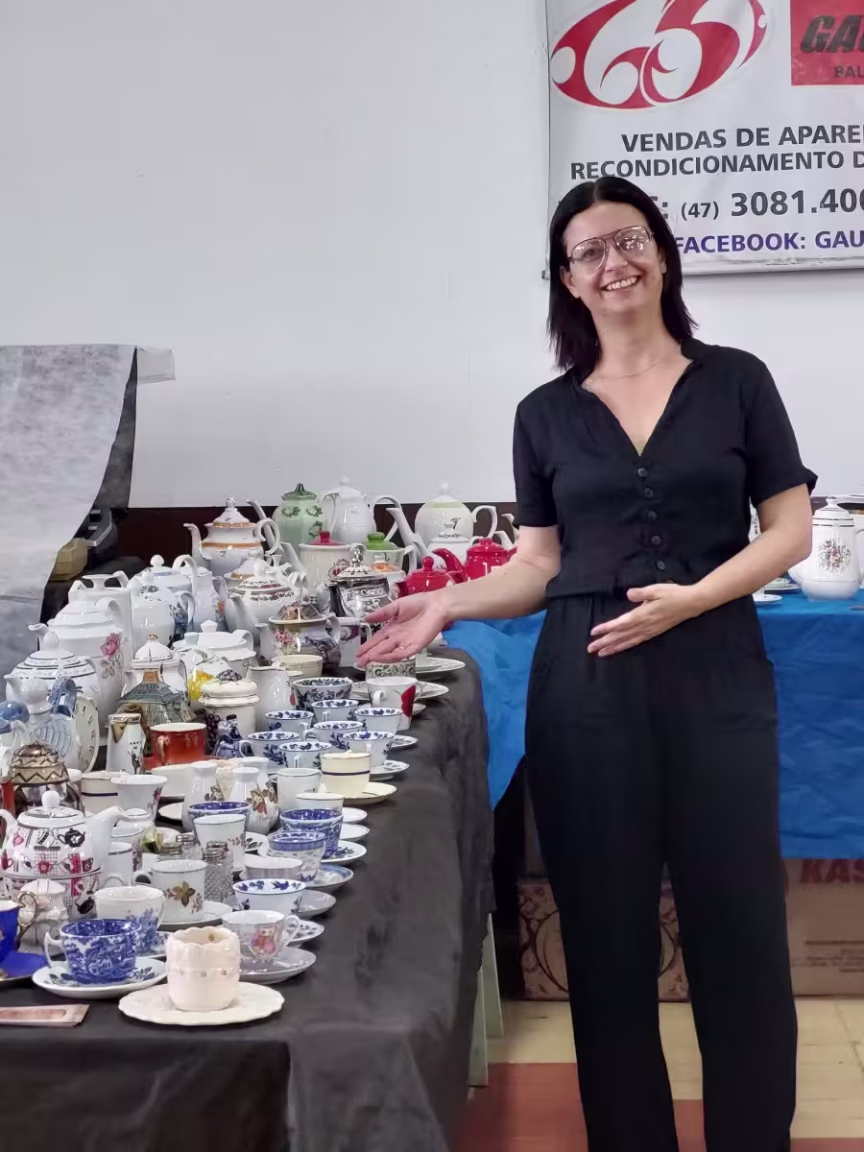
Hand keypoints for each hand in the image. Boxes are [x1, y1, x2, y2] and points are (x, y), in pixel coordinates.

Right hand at [356, 593, 449, 665]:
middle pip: (382, 648)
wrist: (436, 604)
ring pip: (390, 653)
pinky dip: (392, 656)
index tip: (358, 652)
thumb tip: (366, 618)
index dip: (368, 646)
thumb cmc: (419, 603)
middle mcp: (398, 638)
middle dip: (370, 655)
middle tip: (359, 662)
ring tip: (369, 660)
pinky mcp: (416, 645)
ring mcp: (407, 643)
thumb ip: (382, 613)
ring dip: (379, 657)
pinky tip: (383, 658)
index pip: (377, 640)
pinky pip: (403, 653)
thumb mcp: (396, 606)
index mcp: (393, 628)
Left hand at [587, 584, 702, 656]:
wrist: (691, 603)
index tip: (594, 632)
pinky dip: (626, 646)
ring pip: (628, 641)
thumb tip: (629, 594)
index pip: (621, 623)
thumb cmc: (673, 594)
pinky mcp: (654, 632)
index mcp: (643, 615)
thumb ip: (642, 593)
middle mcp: (644, 625)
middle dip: (605, 642)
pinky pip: (636, 641)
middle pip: (621, 635)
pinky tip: (619, 649)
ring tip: (601, 653)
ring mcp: (649, 630)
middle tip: (590, 648)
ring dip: (613, 647)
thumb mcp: (657, 589)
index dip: (607, 628)